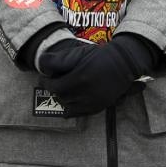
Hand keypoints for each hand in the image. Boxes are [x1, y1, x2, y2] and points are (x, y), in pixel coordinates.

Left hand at [40, 34, 159, 116]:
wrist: (123, 63)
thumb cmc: (100, 55)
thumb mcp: (78, 53)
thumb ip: (59, 60)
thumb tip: (42, 65)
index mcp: (80, 78)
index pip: (55, 87)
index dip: (46, 83)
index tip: (43, 78)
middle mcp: (86, 93)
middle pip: (61, 97)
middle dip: (53, 90)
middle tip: (50, 83)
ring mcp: (93, 102)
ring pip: (69, 106)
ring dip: (61, 99)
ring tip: (60, 91)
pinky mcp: (99, 106)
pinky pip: (80, 113)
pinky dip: (71, 110)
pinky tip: (67, 105)